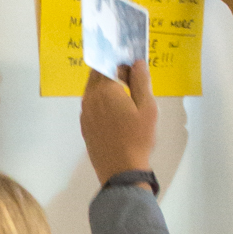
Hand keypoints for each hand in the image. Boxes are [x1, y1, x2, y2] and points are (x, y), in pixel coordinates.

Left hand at [81, 58, 158, 183]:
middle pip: (97, 75)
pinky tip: (116, 112)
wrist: (121, 171)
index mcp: (105, 90)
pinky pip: (91, 104)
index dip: (122, 62)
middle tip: (131, 79)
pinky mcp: (84, 126)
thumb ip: (142, 81)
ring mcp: (85, 113)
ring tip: (125, 96)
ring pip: (92, 90)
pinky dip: (101, 101)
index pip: (109, 64)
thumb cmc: (138, 138)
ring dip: (106, 86)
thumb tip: (137, 63)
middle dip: (112, 71)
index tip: (134, 68)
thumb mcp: (147, 108)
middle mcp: (90, 98)